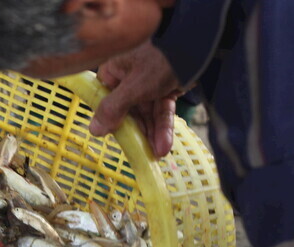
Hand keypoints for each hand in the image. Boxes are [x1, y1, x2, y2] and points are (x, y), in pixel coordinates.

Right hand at [90, 43, 182, 157]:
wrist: (200, 43)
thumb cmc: (161, 59)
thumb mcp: (135, 86)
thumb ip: (114, 108)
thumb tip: (93, 130)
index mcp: (115, 69)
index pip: (106, 99)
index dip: (111, 119)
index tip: (117, 138)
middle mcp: (129, 76)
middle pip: (128, 110)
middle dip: (137, 132)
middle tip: (142, 152)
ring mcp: (148, 82)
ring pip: (146, 113)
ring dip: (152, 133)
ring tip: (157, 154)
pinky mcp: (165, 87)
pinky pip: (161, 110)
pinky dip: (163, 126)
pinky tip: (164, 144)